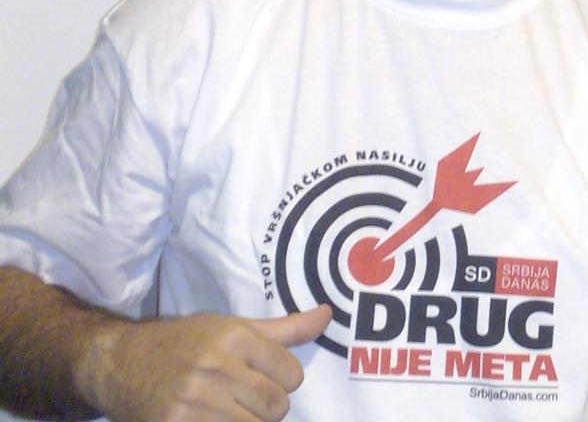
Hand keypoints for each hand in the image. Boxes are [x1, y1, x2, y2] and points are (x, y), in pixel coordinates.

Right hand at [81, 305, 331, 421]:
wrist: (118, 362)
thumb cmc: (184, 342)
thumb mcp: (232, 327)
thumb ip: (284, 329)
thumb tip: (328, 315)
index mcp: (235, 338)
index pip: (293, 375)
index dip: (283, 380)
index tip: (262, 378)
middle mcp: (216, 368)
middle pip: (277, 407)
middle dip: (267, 407)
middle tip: (243, 399)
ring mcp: (194, 401)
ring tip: (226, 410)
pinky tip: (211, 418)